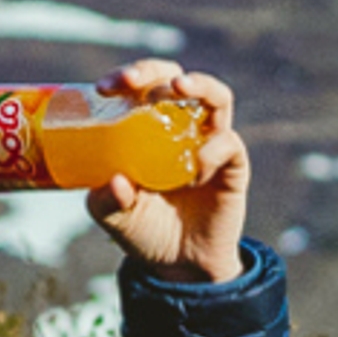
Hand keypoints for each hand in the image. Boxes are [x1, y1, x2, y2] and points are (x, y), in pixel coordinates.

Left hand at [86, 60, 249, 283]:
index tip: (104, 88)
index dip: (125, 78)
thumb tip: (115, 180)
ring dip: (200, 85)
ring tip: (180, 89)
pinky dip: (211, 150)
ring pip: (217, 97)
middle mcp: (182, 128)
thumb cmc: (144, 230)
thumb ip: (106, 202)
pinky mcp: (233, 166)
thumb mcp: (114, 218)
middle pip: (177, 80)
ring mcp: (210, 143)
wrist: (180, 266)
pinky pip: (229, 143)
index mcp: (149, 130)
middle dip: (155, 70)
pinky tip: (194, 172)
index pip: (141, 88)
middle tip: (133, 81)